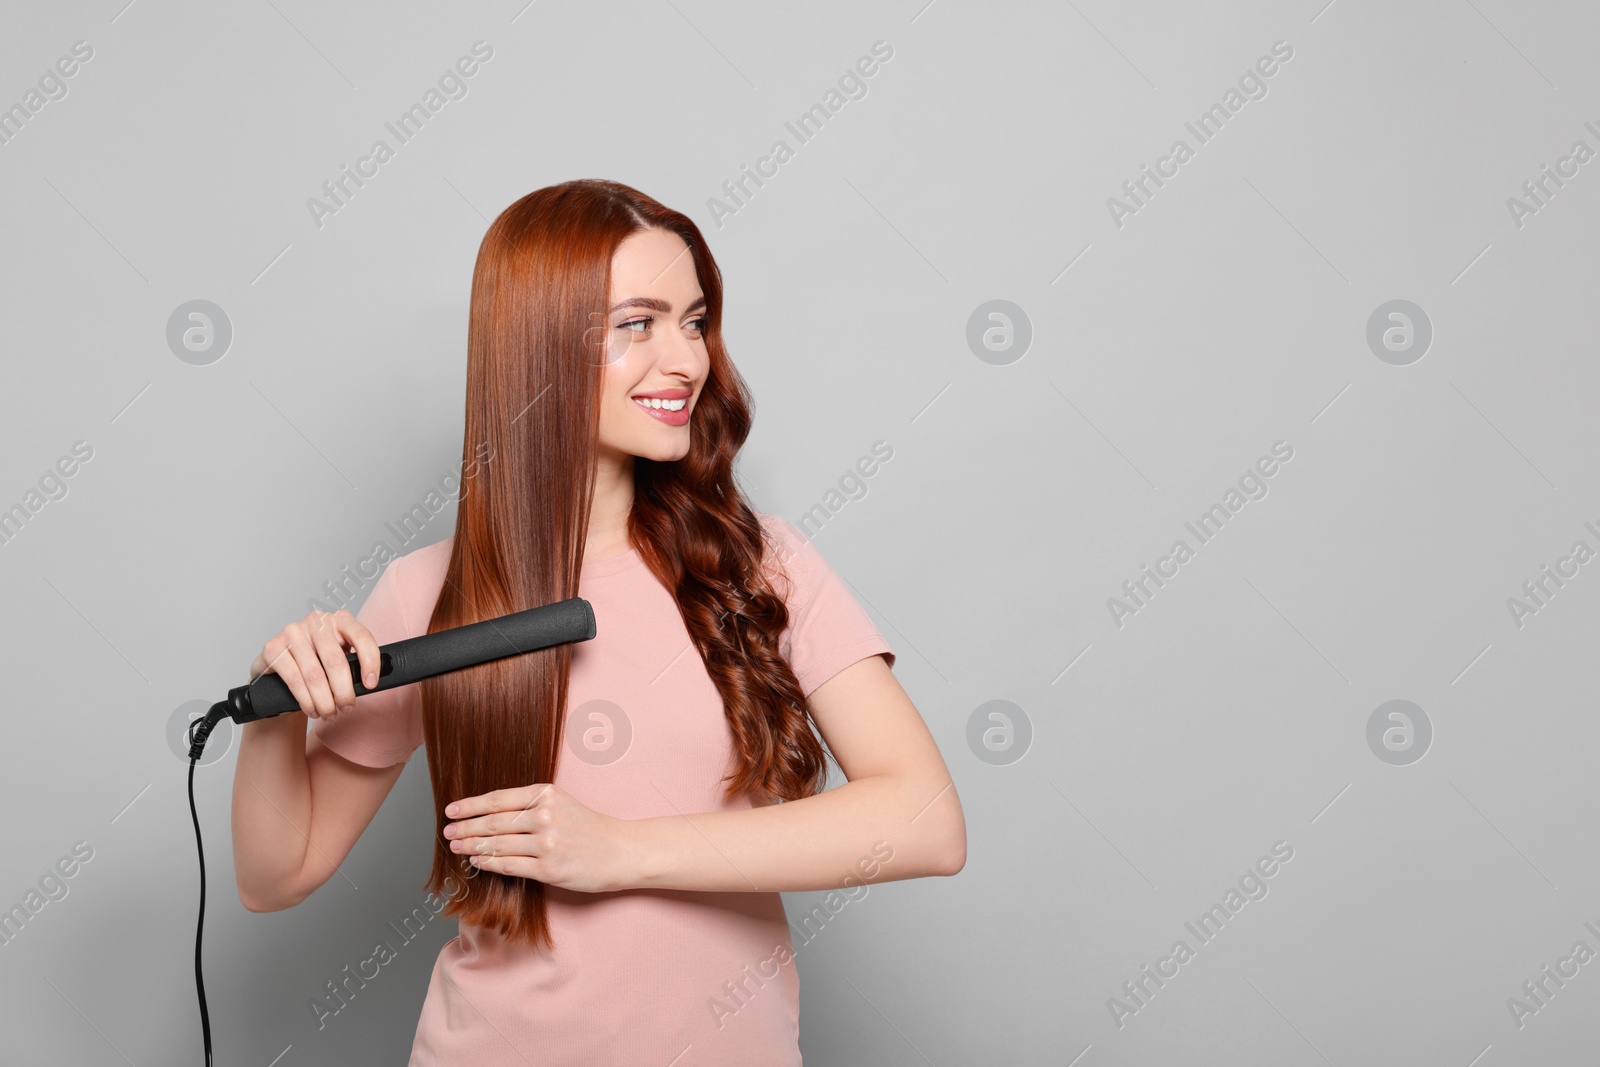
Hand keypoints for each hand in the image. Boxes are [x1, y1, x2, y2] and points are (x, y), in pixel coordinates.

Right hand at [248, 609, 379, 721]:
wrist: (280, 665)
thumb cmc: (317, 661)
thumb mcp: (340, 655)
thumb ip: (355, 663)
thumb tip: (370, 684)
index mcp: (340, 619)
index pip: (361, 637)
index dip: (370, 662)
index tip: (371, 684)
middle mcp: (316, 621)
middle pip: (336, 661)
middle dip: (343, 691)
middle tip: (347, 707)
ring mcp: (292, 632)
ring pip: (315, 674)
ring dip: (324, 701)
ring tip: (329, 713)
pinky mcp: (273, 647)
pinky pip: (294, 679)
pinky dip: (306, 700)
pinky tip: (312, 709)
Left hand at [442, 783, 637, 893]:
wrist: (619, 851)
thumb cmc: (588, 827)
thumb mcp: (560, 803)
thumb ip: (529, 805)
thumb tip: (489, 814)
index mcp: (545, 794)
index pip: (497, 799)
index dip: (469, 806)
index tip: (451, 810)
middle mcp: (544, 816)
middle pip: (492, 822)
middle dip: (465, 827)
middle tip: (447, 832)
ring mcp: (546, 843)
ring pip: (497, 844)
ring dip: (471, 846)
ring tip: (456, 847)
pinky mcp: (548, 869)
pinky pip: (509, 865)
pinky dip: (489, 862)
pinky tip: (477, 860)